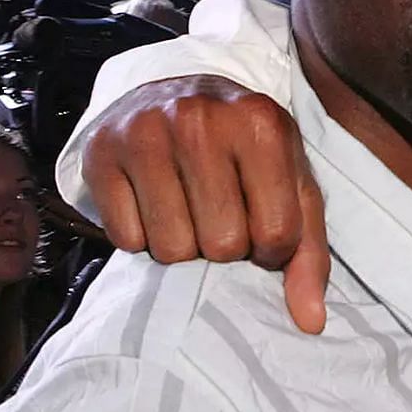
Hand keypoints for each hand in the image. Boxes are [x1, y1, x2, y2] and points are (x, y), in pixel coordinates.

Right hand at [79, 74, 329, 332]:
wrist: (177, 89)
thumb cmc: (245, 148)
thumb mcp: (291, 183)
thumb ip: (309, 252)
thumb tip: (310, 322)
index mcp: (261, 124)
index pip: (276, 233)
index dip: (272, 248)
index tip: (262, 228)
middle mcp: (201, 121)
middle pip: (221, 245)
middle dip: (226, 248)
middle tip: (221, 216)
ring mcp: (146, 133)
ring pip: (171, 249)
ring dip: (184, 246)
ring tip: (189, 211)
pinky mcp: (101, 153)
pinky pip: (125, 240)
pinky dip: (142, 236)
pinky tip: (153, 203)